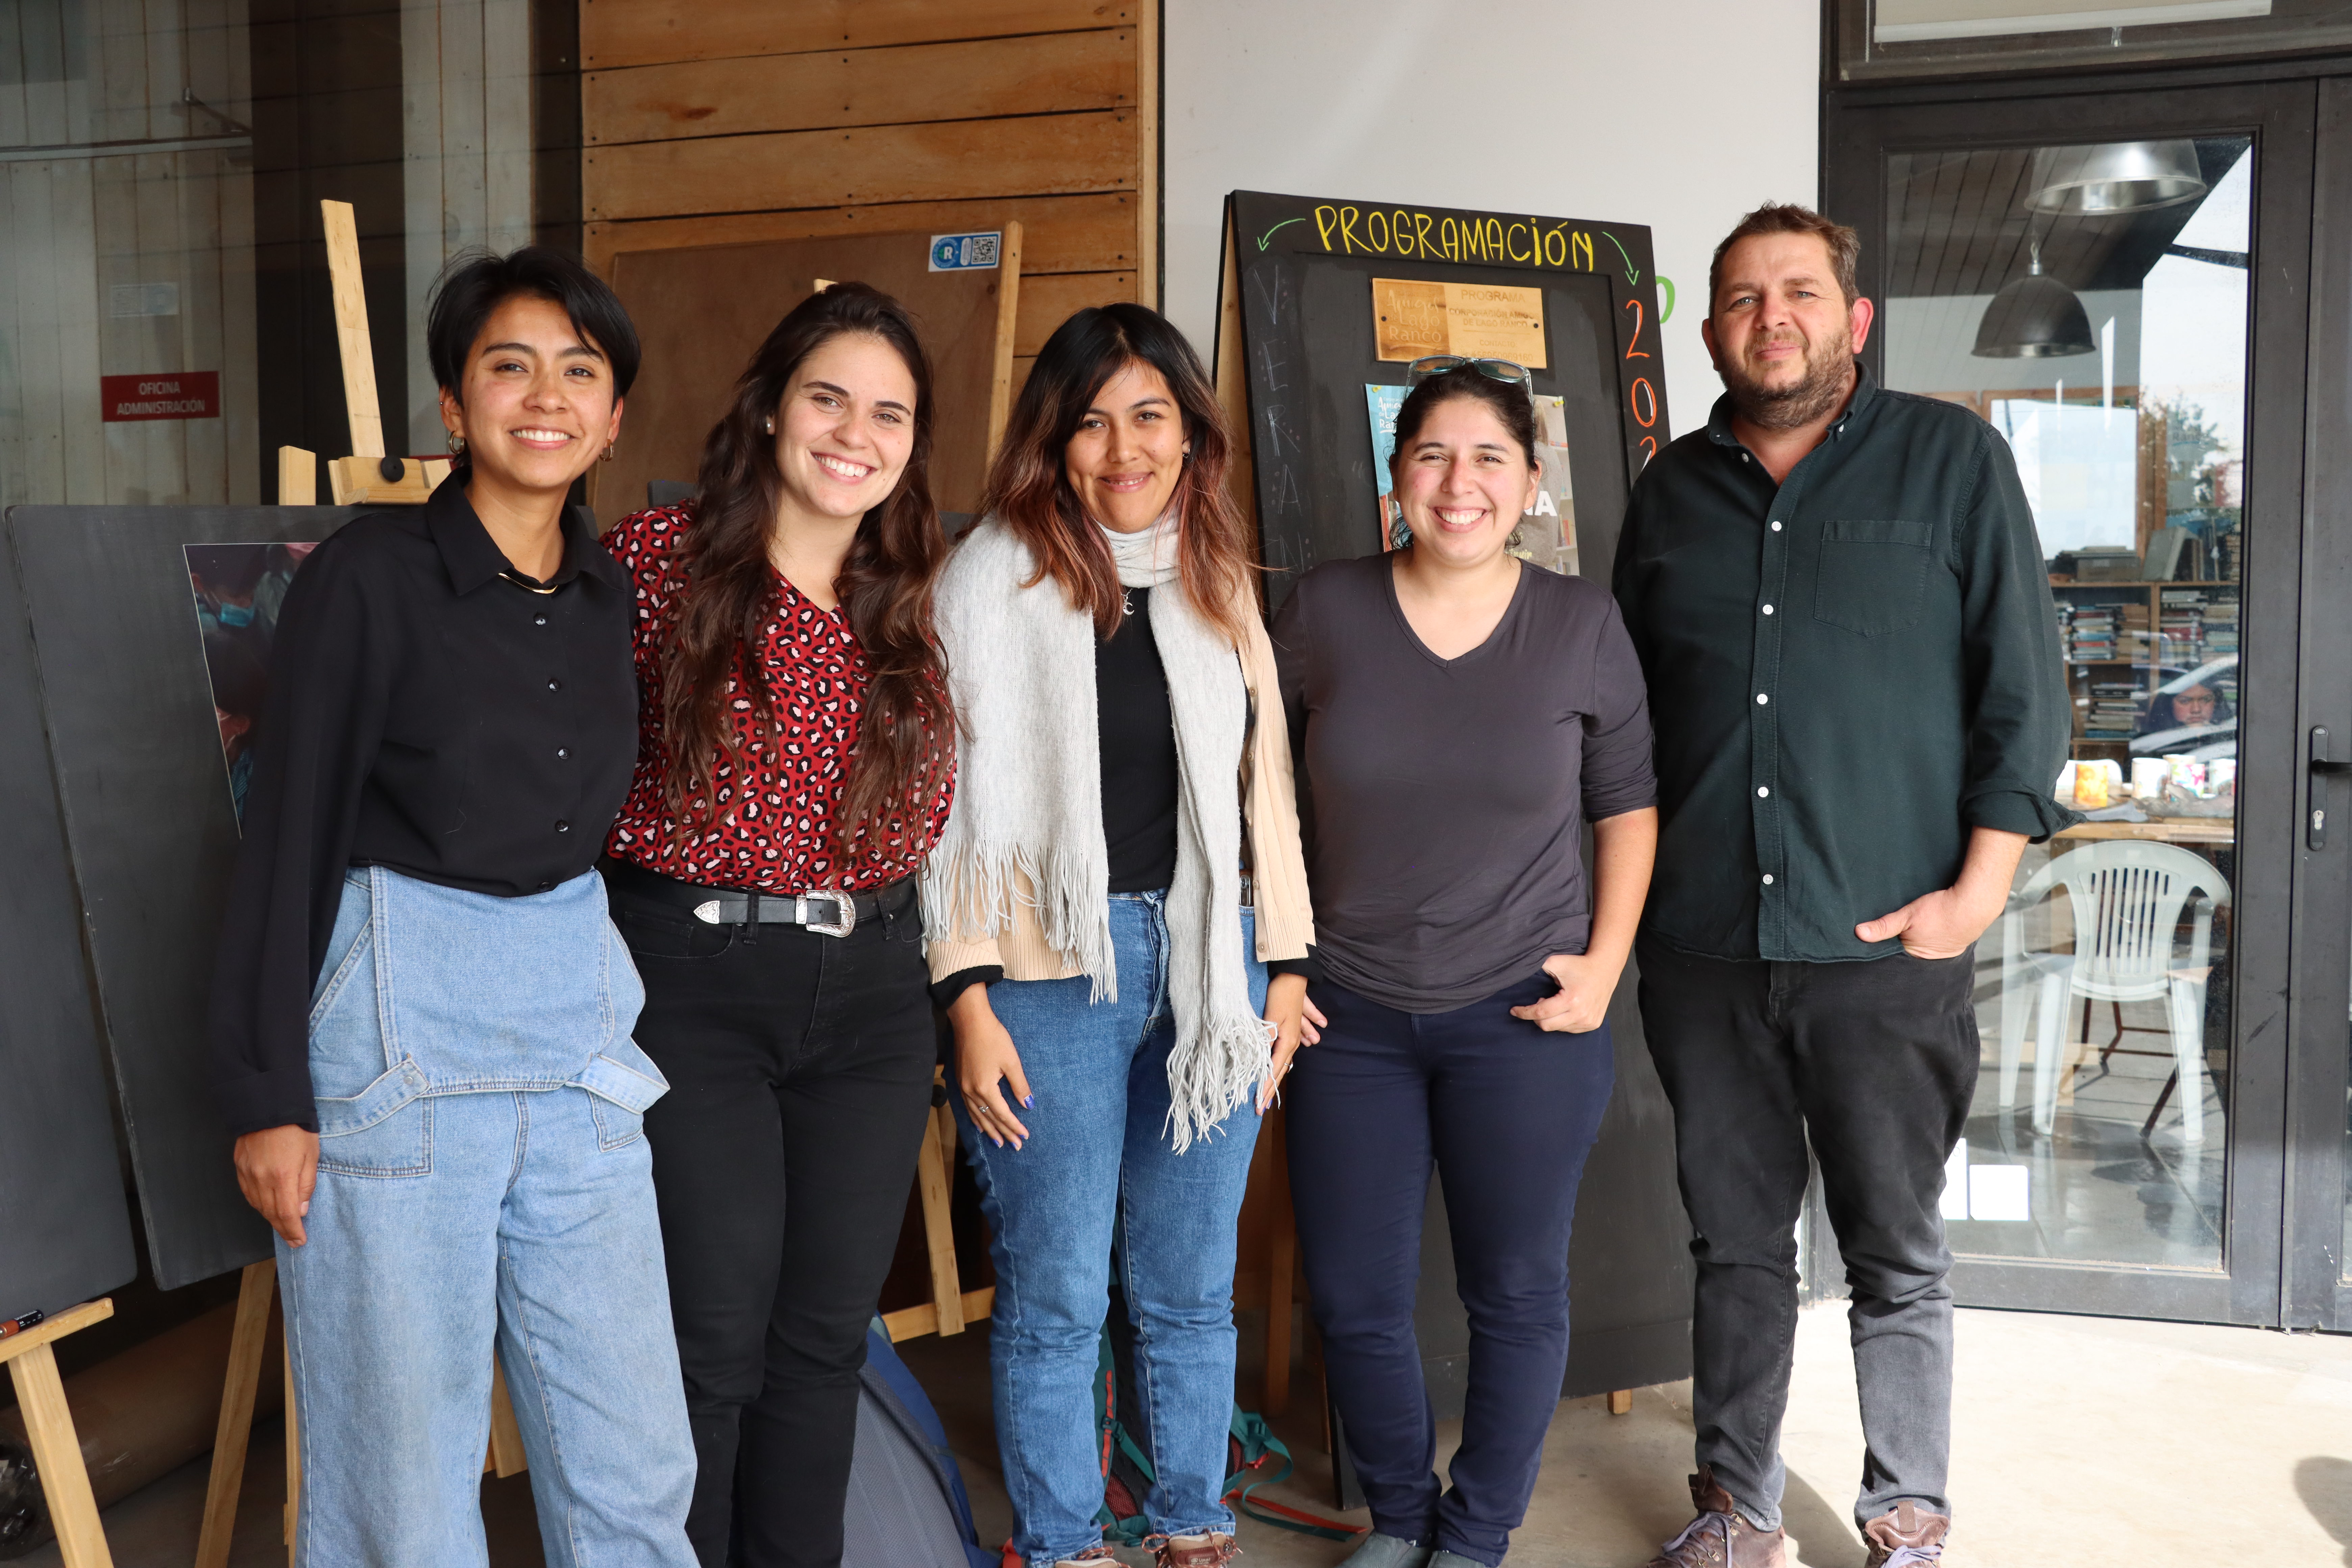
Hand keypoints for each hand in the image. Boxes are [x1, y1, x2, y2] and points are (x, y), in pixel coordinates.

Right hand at [234, 1124, 318, 1245]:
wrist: (269, 1105)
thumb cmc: (297, 1128)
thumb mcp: (312, 1155)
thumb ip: (306, 1185)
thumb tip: (301, 1210)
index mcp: (282, 1177)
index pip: (286, 1214)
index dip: (292, 1231)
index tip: (300, 1241)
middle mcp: (261, 1179)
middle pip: (270, 1213)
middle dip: (283, 1229)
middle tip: (293, 1240)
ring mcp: (247, 1173)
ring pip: (257, 1205)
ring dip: (270, 1218)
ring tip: (282, 1226)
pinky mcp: (239, 1166)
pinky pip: (248, 1193)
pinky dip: (258, 1204)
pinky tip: (266, 1207)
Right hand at [949, 987, 1031, 1148]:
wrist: (969, 1021)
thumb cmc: (993, 1037)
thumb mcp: (1011, 1061)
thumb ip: (1020, 1085)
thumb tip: (1028, 1105)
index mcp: (985, 1088)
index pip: (1003, 1114)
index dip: (1014, 1126)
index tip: (1024, 1136)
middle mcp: (971, 1092)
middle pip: (989, 1119)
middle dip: (1003, 1133)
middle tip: (1015, 1146)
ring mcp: (962, 1088)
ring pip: (976, 1116)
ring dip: (988, 1129)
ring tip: (998, 1142)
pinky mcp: (959, 1081)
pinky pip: (967, 1108)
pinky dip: (976, 1118)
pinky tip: (980, 1123)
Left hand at [1259, 974, 1324, 1111]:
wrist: (1293, 976)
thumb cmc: (1280, 996)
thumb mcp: (1270, 1019)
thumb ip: (1265, 1041)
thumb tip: (1259, 1061)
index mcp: (1286, 1042)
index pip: (1273, 1071)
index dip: (1265, 1089)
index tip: (1258, 1105)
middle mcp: (1292, 1042)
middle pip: (1279, 1071)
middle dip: (1269, 1089)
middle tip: (1260, 1107)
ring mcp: (1294, 1035)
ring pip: (1285, 1062)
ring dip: (1277, 1078)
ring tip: (1270, 1093)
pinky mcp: (1292, 1027)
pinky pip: (1291, 1049)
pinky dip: (1285, 1061)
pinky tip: (1297, 1060)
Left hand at [1511, 950, 1622, 1033]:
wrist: (1605, 969)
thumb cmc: (1578, 965)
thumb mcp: (1556, 962)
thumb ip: (1537, 967)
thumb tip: (1517, 973)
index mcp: (1571, 1000)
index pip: (1540, 1013)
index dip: (1524, 1012)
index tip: (1513, 1010)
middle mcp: (1581, 1014)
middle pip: (1547, 1025)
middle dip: (1535, 1017)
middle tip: (1538, 1002)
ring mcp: (1588, 1022)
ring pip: (1558, 1029)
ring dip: (1550, 1018)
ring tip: (1553, 1004)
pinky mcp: (1593, 1025)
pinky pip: (1569, 1029)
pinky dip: (1561, 1022)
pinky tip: (1563, 1009)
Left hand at [1855, 882, 2004, 958]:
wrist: (1974, 904)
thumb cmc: (1941, 910)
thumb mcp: (1907, 915)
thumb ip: (1884, 925)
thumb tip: (1859, 933)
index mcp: (1914, 957)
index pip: (1891, 957)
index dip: (1882, 949)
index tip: (1871, 942)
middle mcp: (1927, 961)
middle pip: (1905, 955)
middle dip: (1897, 946)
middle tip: (1894, 933)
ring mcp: (1941, 955)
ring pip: (1919, 950)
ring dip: (1913, 942)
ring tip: (1911, 931)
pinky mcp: (1951, 948)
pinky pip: (1933, 946)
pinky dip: (1927, 939)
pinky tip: (1926, 930)